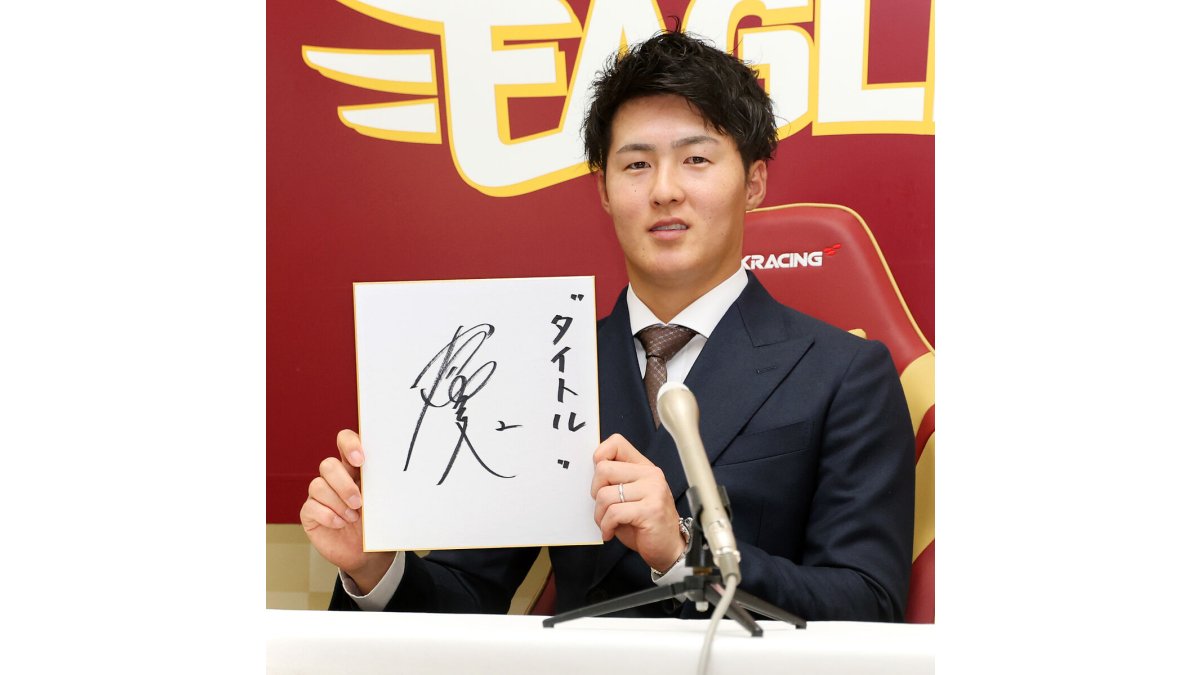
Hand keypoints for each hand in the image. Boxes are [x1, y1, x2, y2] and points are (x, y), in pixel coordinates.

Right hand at [299, 429, 392, 592]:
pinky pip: (311, 507)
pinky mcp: (310, 513)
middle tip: (359, 502)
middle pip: (328, 465)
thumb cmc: (377, 523)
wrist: (368, 554)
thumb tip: (394, 473)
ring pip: (317, 485)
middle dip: (344, 484)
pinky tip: (340, 524)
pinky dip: (328, 516)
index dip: (349, 444)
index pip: (345, 441)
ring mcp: (320, 495)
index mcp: (354, 467)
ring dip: (337, 503)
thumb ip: (381, 485)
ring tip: (353, 518)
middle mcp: (335, 477)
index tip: (360, 460)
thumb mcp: (383, 501)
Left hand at [591, 434, 685, 571]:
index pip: (616, 443)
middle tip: (603, 507)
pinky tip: (610, 532)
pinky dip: (606, 526)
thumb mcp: (630, 496)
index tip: (599, 479)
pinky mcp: (650, 510)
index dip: (600, 456)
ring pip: (605, 494)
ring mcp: (653, 491)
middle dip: (595, 492)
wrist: (668, 548)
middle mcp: (651, 475)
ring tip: (607, 523)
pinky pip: (614, 513)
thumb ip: (616, 481)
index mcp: (644, 467)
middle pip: (603, 469)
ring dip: (599, 514)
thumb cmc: (644, 524)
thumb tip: (591, 471)